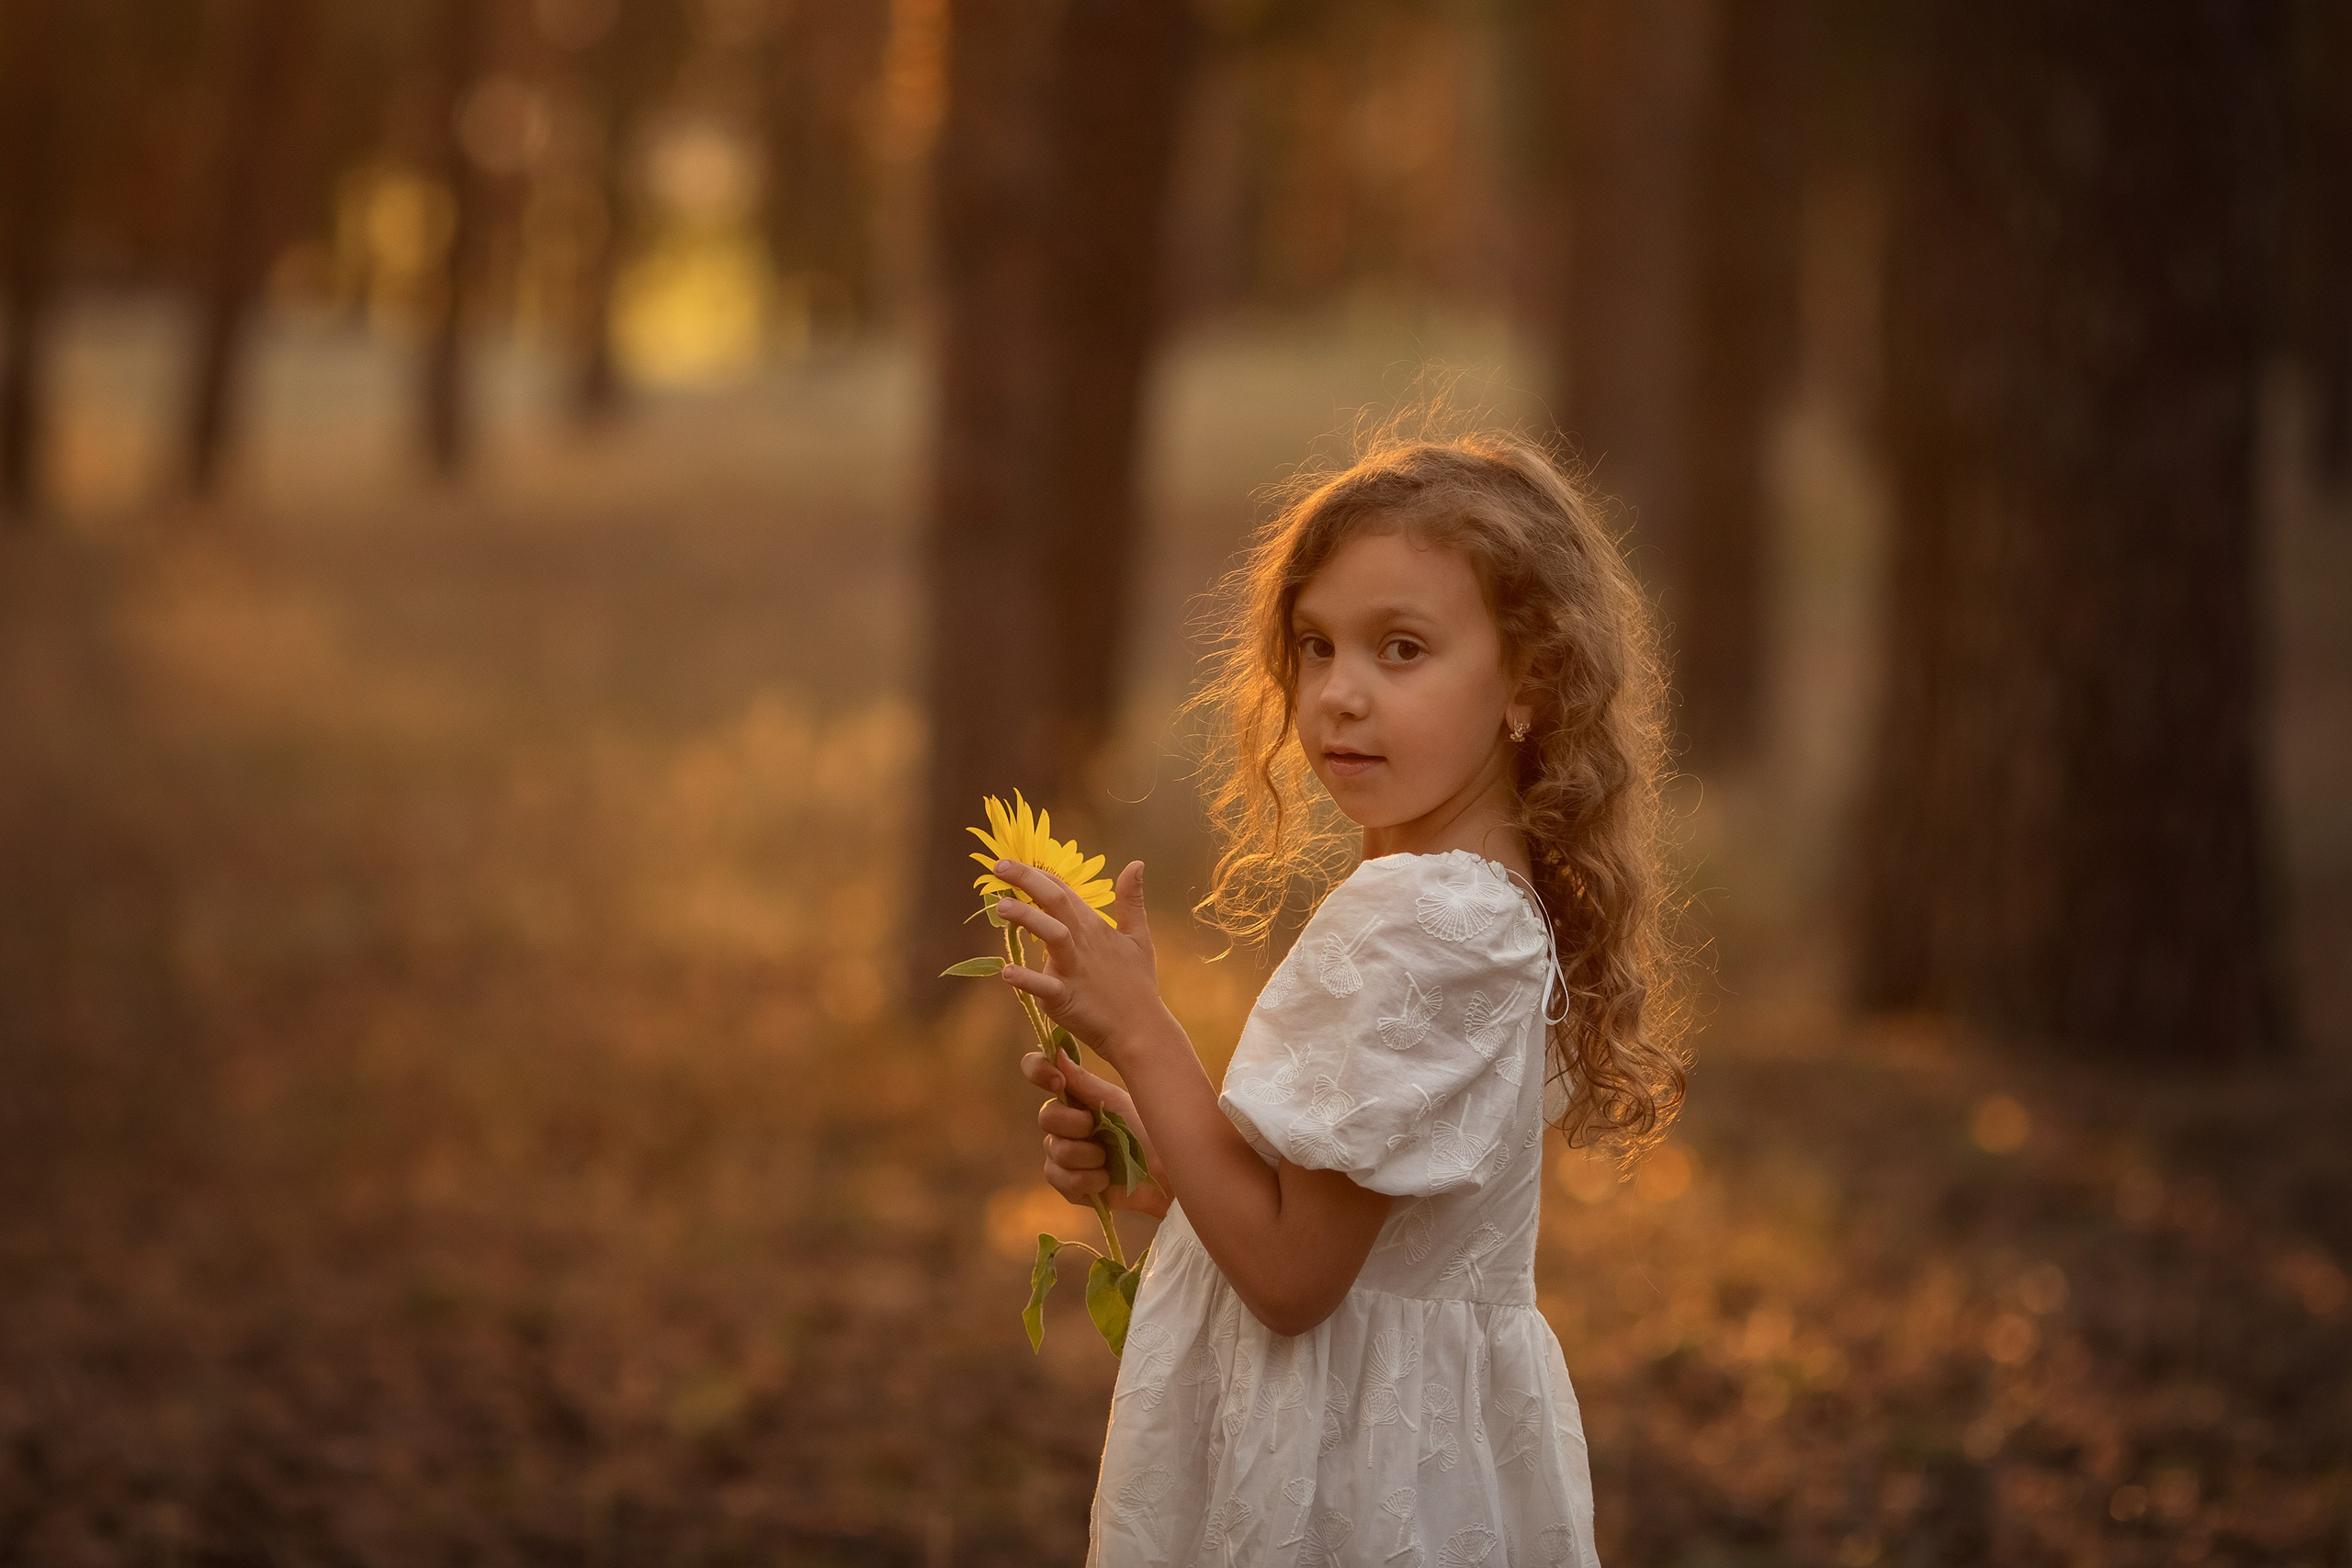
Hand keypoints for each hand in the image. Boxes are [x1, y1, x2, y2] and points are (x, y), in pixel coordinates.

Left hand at [990, 857, 1169, 1068]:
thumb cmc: (1137, 984)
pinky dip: (1027, 980)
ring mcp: (1074, 970)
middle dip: (1027, 880)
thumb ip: (1132, 900)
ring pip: (1053, 936)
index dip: (1037, 874)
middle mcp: (1083, 942)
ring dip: (1028, 919)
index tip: (1010, 863)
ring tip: (1001, 907)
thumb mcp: (1139, 936)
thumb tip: (1137, 863)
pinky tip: (1007, 972)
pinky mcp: (1066, 998)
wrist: (1141, 1029)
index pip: (1063, 891)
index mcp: (1095, 926)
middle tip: (998, 866)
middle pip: (1056, 902)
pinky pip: (1045, 986)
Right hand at [1021, 1046, 1169, 1218]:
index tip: (1058, 1082)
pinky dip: (1087, 1180)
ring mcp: (1063, 1155)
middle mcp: (1064, 1123)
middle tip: (1100, 1128)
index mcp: (1074, 1096)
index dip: (1038, 1071)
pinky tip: (1105, 1179)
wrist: (1165, 1174)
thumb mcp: (1115, 1102)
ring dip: (1088, 1156)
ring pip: (1054, 1150)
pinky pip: (1059, 1178)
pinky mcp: (1068, 1184)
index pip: (1038, 1072)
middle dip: (1076, 1125)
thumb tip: (1056, 1051)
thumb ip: (1082, 1082)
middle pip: (1046, 1117)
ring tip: (1110, 1160)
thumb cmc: (1146, 1131)